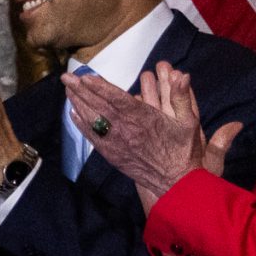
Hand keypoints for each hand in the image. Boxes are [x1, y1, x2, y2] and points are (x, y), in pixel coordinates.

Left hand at [68, 62, 235, 207]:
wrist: (174, 181)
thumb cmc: (183, 150)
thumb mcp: (189, 121)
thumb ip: (182, 97)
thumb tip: (184, 75)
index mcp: (143, 118)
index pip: (117, 98)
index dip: (100, 86)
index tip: (84, 77)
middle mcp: (126, 129)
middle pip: (99, 106)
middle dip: (81, 90)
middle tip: (66, 77)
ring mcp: (116, 142)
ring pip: (92, 119)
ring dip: (78, 103)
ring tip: (68, 89)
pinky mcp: (111, 153)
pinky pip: (92, 136)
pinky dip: (81, 124)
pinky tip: (73, 113)